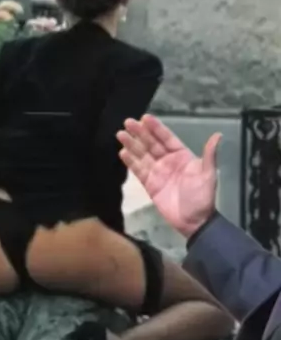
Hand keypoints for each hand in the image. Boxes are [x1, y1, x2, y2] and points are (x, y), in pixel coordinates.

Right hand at [117, 114, 220, 238]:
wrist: (194, 221)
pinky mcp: (149, 185)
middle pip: (151, 144)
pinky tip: (123, 153)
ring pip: (142, 155)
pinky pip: (138, 171)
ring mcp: (157, 172)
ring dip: (132, 145)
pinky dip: (131, 162)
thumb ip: (209, 154)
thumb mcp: (208, 175)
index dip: (156, 128)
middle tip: (128, 122)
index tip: (145, 118)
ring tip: (121, 134)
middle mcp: (168, 161)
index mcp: (182, 156)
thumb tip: (218, 134)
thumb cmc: (202, 197)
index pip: (166, 138)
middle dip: (140, 133)